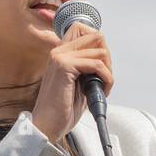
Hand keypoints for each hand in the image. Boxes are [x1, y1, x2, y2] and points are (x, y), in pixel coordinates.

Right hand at [31, 21, 113, 142]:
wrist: (48, 125)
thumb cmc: (62, 109)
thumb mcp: (78, 83)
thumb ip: (87, 67)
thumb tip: (104, 56)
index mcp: (60, 53)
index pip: (84, 29)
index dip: (99, 45)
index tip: (102, 66)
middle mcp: (59, 51)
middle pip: (95, 36)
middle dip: (107, 57)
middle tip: (105, 77)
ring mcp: (60, 57)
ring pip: (99, 51)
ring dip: (108, 71)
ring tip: (102, 87)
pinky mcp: (64, 67)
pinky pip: (97, 65)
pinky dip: (106, 78)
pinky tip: (102, 90)